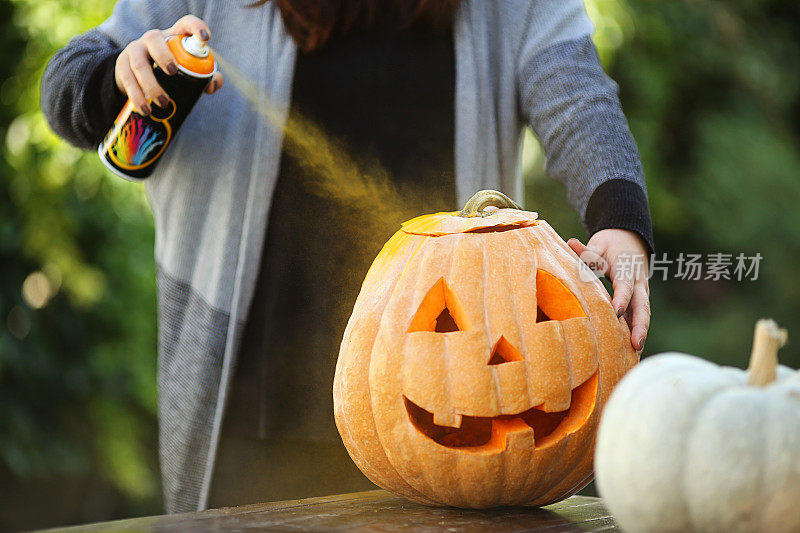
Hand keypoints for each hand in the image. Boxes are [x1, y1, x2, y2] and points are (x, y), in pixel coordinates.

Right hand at [114, 15, 223, 115]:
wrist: (136, 72)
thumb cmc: (169, 68)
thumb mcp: (186, 69)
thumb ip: (204, 76)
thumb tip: (212, 85)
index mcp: (173, 36)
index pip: (185, 24)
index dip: (196, 27)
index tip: (205, 37)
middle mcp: (152, 39)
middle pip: (154, 40)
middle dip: (163, 56)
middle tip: (173, 72)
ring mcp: (135, 50)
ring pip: (139, 65)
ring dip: (151, 85)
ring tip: (164, 103)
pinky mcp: (122, 65)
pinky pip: (127, 80)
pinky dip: (137, 97)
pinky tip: (145, 109)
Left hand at [568, 229, 649, 351]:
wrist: (630, 238)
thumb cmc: (610, 243)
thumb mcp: (599, 244)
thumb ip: (587, 250)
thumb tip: (570, 243)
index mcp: (628, 269)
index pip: (626, 286)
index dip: (622, 298)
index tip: (615, 311)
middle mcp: (638, 283)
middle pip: (642, 306)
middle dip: (640, 326)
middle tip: (636, 344)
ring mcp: (641, 293)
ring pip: (643, 315)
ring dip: (640, 333)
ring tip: (636, 356)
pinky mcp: (638, 300)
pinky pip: (639, 317)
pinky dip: (637, 332)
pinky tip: (632, 353)